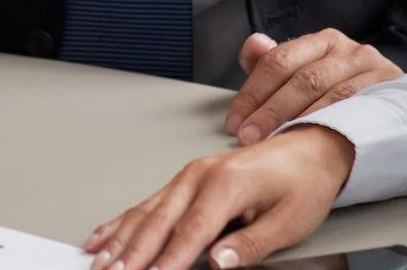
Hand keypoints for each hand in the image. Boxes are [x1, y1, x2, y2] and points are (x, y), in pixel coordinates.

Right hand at [82, 126, 354, 269]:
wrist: (309, 148)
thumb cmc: (302, 184)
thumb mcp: (289, 222)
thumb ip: (250, 244)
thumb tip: (217, 262)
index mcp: (226, 183)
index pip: (191, 231)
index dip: (168, 259)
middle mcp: (199, 175)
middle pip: (157, 221)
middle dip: (131, 254)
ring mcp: (188, 175)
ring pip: (145, 213)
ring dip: (119, 241)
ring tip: (98, 263)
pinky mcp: (185, 180)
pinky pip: (147, 203)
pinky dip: (121, 222)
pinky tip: (103, 237)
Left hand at [222, 30, 401, 143]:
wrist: (401, 107)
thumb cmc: (344, 91)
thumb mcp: (308, 73)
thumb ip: (276, 63)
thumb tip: (252, 45)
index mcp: (322, 41)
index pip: (278, 61)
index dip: (252, 92)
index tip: (234, 121)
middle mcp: (348, 50)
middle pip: (302, 79)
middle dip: (270, 110)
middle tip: (248, 136)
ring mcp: (372, 69)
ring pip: (329, 94)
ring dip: (298, 121)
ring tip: (274, 142)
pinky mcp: (391, 90)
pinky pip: (357, 109)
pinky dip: (332, 125)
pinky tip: (312, 141)